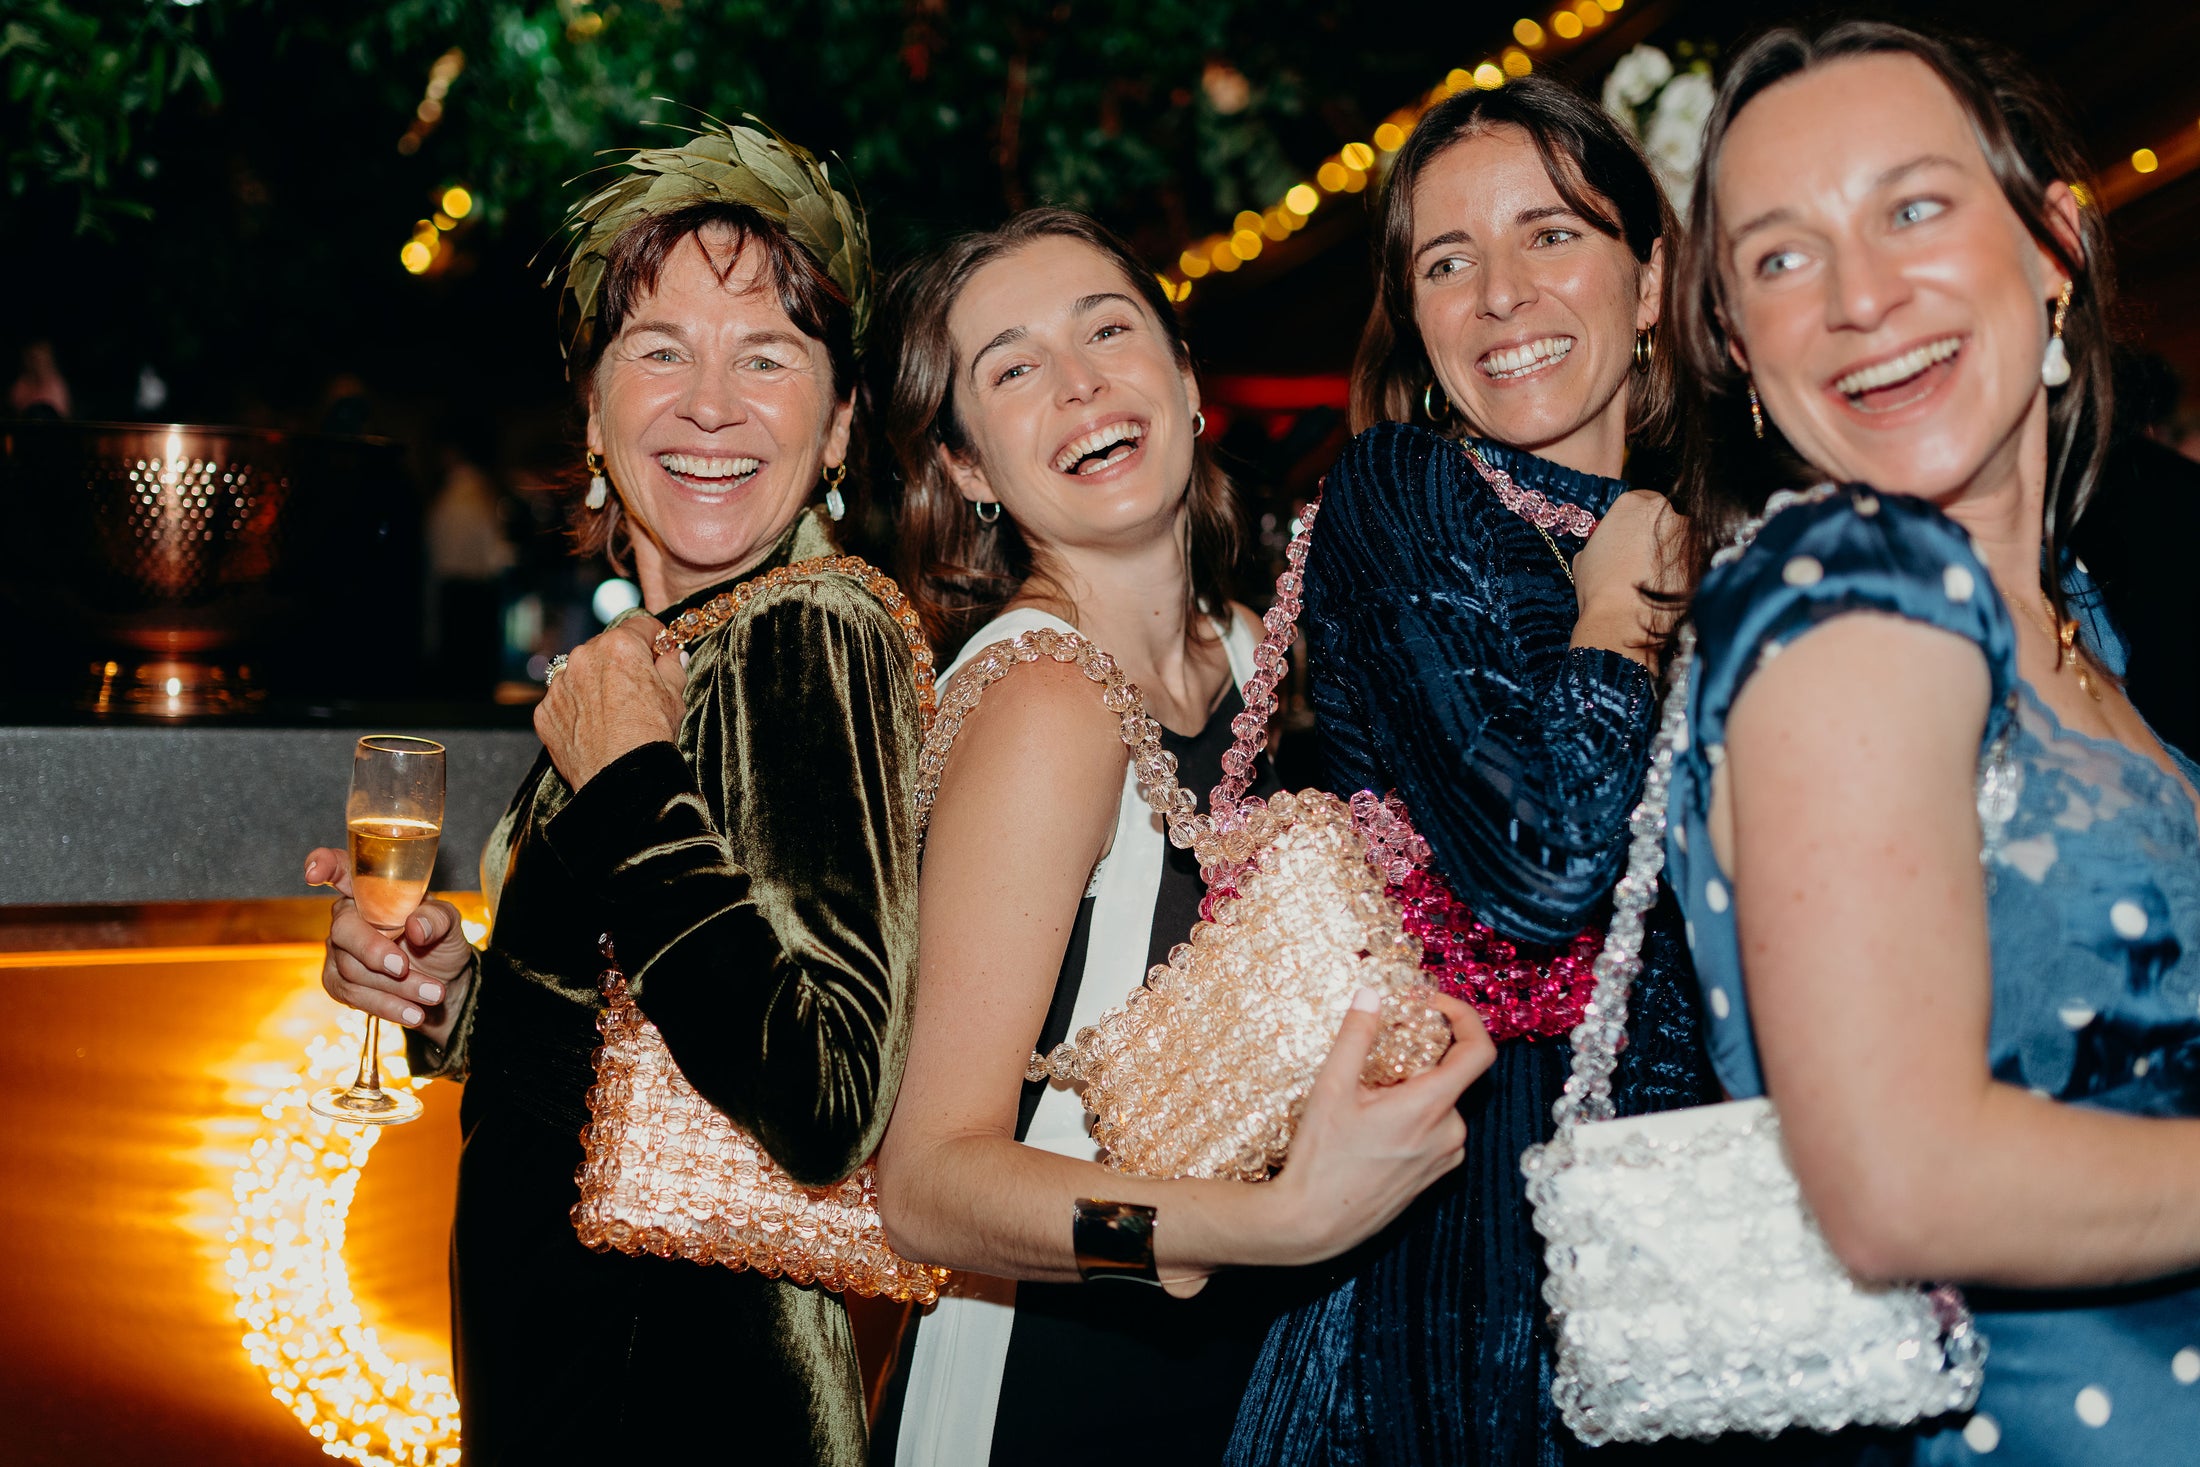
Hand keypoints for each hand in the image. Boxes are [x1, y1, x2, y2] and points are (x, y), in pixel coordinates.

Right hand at [306, 847, 476, 1047]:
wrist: (447, 985)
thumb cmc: (441, 943)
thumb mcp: (450, 926)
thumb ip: (437, 918)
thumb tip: (417, 926)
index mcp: (371, 892)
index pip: (342, 870)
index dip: (326, 866)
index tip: (316, 872)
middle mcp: (349, 918)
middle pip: (344, 929)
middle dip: (372, 950)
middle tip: (402, 967)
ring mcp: (340, 951)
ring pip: (353, 968)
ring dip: (396, 986)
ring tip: (434, 994)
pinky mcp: (338, 982)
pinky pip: (355, 995)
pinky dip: (387, 1006)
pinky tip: (414, 1013)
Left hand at [533, 615, 688, 789]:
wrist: (622, 776)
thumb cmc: (651, 734)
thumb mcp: (675, 695)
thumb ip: (673, 667)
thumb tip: (673, 656)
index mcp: (620, 645)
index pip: (640, 625)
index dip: (654, 639)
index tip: (659, 651)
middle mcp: (583, 657)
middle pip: (606, 647)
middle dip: (621, 662)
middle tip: (637, 687)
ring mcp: (560, 685)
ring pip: (580, 672)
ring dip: (594, 683)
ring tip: (613, 712)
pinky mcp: (545, 711)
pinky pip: (563, 701)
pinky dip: (576, 709)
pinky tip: (594, 727)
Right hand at [1259, 989, 1494, 1266]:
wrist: (1315, 1224)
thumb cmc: (1321, 1159)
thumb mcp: (1331, 1089)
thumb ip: (1356, 1036)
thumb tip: (1372, 994)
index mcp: (1431, 1107)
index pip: (1479, 1051)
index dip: (1464, 1017)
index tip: (1432, 1005)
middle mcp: (1450, 1133)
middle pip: (1452, 1074)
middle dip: (1419, 1057)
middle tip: (1377, 1054)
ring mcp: (1446, 1157)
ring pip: (1441, 1102)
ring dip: (1413, 1088)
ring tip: (1366, 1098)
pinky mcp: (1435, 1174)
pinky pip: (1436, 1129)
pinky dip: (1414, 1115)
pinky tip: (1374, 1127)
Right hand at [1570, 489, 1684, 664]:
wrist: (1621, 621)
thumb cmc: (1598, 589)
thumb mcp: (1585, 556)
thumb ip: (1602, 539)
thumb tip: (1608, 543)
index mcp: (1632, 503)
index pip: (1642, 500)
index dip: (1638, 520)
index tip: (1635, 535)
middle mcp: (1664, 511)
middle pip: (1667, 516)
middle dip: (1660, 533)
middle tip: (1646, 557)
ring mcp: (1688, 533)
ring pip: (1685, 537)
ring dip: (1676, 551)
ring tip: (1659, 576)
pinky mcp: (1704, 557)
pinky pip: (1697, 558)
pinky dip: (1687, 569)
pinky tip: (1672, 587)